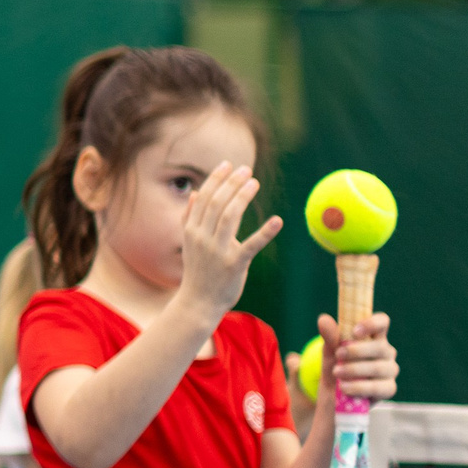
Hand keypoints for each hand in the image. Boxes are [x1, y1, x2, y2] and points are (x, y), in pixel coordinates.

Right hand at [175, 162, 279, 321]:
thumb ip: (190, 217)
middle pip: (216, 203)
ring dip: (242, 196)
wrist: (197, 302)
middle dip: (231, 183)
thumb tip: (196, 193)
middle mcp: (202, 237)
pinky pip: (251, 245)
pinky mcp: (234, 264)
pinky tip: (278, 221)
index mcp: (191, 230)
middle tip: (246, 170)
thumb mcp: (189, 243)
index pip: (204, 198)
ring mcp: (217, 251)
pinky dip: (265, 233)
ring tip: (254, 182)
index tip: (228, 164)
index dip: (216, 179)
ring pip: (229, 216)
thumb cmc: (198, 271)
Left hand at [320, 311, 398, 403]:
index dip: (372, 323)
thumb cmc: (336, 368)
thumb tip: (323, 319)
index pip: (382, 322)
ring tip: (336, 373)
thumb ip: (330, 337)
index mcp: (374, 337)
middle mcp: (386, 352)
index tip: (354, 331)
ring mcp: (389, 370)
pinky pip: (378, 387)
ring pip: (379, 367)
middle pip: (380, 346)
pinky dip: (359, 387)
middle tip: (338, 355)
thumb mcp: (329, 352)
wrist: (333, 398)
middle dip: (357, 351)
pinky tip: (344, 387)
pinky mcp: (388, 389)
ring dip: (355, 369)